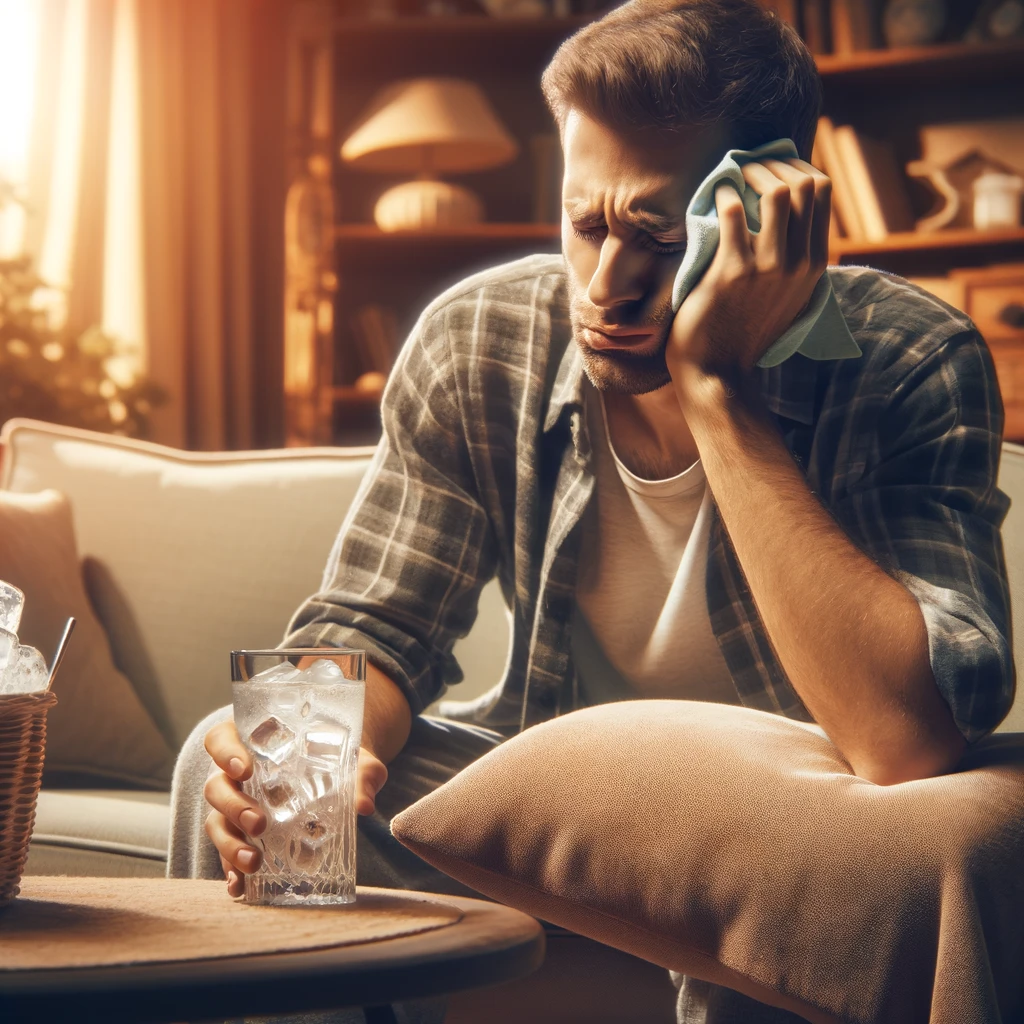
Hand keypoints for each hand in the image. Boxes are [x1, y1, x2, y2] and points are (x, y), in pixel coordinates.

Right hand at [203, 719, 388, 897]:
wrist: (337, 775)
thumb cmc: (337, 757)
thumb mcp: (354, 759)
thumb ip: (362, 773)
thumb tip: (364, 805)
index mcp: (252, 741)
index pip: (222, 740)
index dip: (225, 753)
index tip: (244, 769)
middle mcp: (235, 773)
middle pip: (216, 786)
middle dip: (232, 806)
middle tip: (259, 823)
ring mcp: (234, 804)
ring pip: (216, 821)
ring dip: (229, 844)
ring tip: (253, 862)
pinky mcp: (240, 833)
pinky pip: (226, 851)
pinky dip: (230, 868)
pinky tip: (240, 886)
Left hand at [666, 157, 830, 388]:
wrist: (716, 373)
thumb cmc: (740, 332)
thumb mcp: (782, 295)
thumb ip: (790, 259)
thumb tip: (782, 213)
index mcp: (814, 264)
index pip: (821, 190)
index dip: (794, 165)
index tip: (770, 165)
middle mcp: (799, 263)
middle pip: (806, 182)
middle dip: (775, 163)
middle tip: (748, 166)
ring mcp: (769, 268)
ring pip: (777, 192)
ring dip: (751, 174)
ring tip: (731, 178)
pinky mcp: (733, 272)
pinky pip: (733, 212)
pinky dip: (722, 195)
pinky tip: (712, 199)